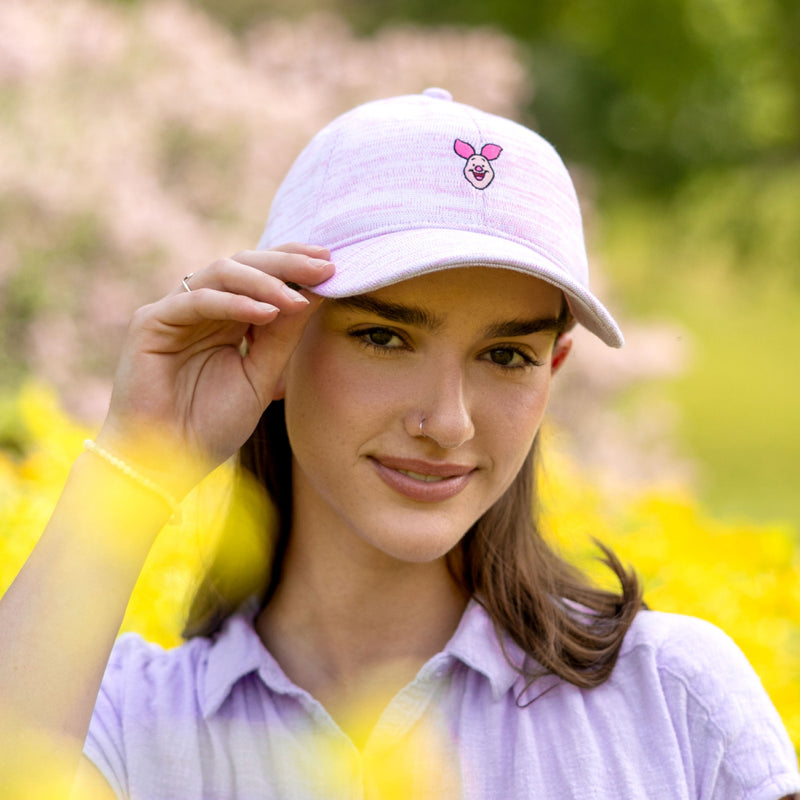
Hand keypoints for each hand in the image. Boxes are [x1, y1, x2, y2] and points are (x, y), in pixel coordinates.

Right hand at [97, 244, 334, 494]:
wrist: (169, 461)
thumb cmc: (213, 424)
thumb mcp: (262, 375)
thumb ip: (284, 335)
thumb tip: (316, 293)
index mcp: (227, 317)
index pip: (261, 275)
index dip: (294, 264)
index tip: (334, 265)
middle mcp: (201, 307)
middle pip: (244, 264)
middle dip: (287, 264)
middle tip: (324, 267)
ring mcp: (174, 311)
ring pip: (222, 273)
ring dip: (265, 281)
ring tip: (298, 298)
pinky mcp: (150, 323)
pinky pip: (197, 301)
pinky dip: (234, 303)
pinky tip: (267, 312)